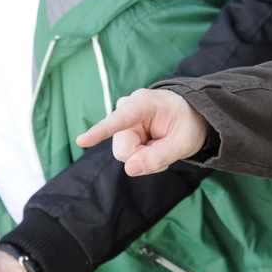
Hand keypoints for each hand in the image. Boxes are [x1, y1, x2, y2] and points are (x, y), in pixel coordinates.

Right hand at [76, 88, 209, 176]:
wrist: (189, 117)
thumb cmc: (188, 124)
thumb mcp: (183, 142)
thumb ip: (159, 156)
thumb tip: (129, 169)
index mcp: (143, 103)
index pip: (119, 120)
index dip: (100, 131)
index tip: (81, 141)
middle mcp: (126, 109)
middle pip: (124, 150)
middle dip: (144, 158)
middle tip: (165, 147)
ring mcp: (121, 121)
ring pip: (124, 156)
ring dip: (145, 158)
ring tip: (160, 144)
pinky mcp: (120, 132)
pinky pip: (127, 157)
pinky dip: (142, 158)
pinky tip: (153, 146)